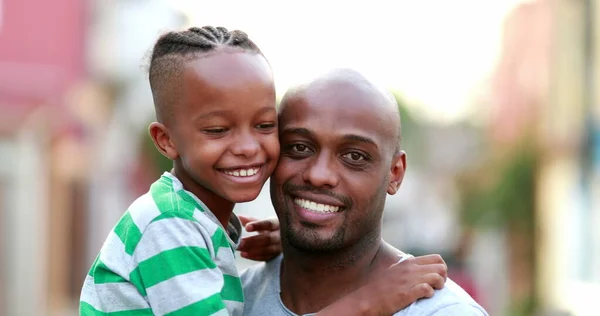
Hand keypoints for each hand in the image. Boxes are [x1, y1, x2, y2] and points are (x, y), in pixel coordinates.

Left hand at [237, 215, 281, 261]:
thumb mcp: (263, 222)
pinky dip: (254, 256)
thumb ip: (251, 220)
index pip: (269, 224)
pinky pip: (265, 257)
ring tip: (239, 248)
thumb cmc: (270, 228)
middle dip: (252, 241)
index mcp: (277, 224)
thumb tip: (238, 217)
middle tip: (240, 242)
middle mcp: (281, 236)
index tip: (247, 227)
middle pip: (268, 238)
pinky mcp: (276, 256)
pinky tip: (244, 254)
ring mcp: (279, 247)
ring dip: (252, 250)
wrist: (282, 238)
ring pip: (267, 249)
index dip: (258, 225)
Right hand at [316, 254, 447, 315]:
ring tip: (432, 291)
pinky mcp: (406, 293)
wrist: (367, 300)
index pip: (437, 258)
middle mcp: (410, 269)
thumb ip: (406, 267)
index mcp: (408, 262)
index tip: (436, 278)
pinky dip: (429, 294)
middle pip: (441, 267)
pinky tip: (424, 296)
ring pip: (438, 277)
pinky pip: (428, 289)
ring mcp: (408, 280)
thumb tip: (417, 266)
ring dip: (439, 286)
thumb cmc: (380, 288)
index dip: (441, 269)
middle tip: (437, 286)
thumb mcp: (394, 271)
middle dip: (443, 277)